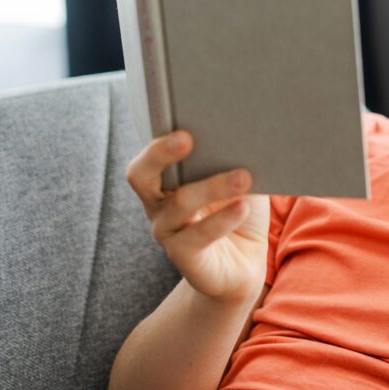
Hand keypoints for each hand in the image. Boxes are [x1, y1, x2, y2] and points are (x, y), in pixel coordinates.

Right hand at [125, 130, 269, 302]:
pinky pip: (198, 235)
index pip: (150, 154)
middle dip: (160, 153)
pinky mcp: (183, 256)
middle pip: (141, 175)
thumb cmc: (239, 212)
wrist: (244, 266)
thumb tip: (247, 136)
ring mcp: (167, 230)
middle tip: (187, 139)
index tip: (179, 123)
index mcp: (167, 178)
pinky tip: (242, 207)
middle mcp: (158, 202)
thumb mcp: (241, 182)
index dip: (158, 139)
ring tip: (242, 177)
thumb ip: (235, 160)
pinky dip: (222, 219)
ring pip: (180, 202)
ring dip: (213, 186)